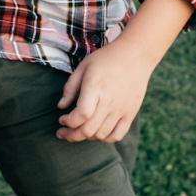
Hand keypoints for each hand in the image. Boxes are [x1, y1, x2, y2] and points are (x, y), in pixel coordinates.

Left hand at [56, 0, 192, 142]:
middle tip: (63, 132)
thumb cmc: (105, 59)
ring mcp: (121, 110)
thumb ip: (70, 87)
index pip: (81, 115)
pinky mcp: (130, 114)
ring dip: (86, 137)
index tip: (61, 119)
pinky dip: (105, 139)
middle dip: (72, 135)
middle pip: (89, 130)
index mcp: (95, 89)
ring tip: (78, 130)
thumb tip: (61, 107)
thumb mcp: (83, 67)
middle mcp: (109, 102)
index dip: (68, 122)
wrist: (134, 56)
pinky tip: (96, 133)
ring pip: (101, 135)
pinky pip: (117, 135)